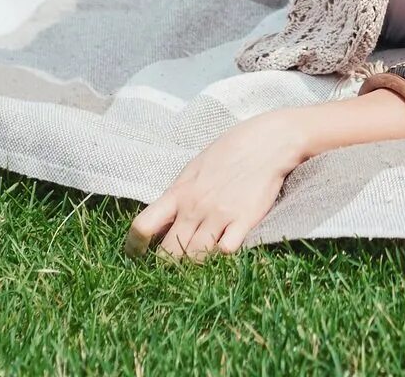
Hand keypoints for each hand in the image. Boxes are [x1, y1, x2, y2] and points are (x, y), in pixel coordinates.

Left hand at [123, 108, 313, 261]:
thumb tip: (163, 219)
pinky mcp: (245, 221)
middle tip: (173, 264)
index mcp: (178, 192)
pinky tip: (224, 249)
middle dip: (167, 263)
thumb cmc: (231, 150)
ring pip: (194, 258)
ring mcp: (219, 216)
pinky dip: (222, 256)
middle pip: (167, 253)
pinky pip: (225, 252)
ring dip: (194, 264)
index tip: (137, 253)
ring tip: (198, 262)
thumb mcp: (195, 168)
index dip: (134, 246)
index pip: (142, 226)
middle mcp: (195, 207)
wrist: (270, 141)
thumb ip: (178, 195)